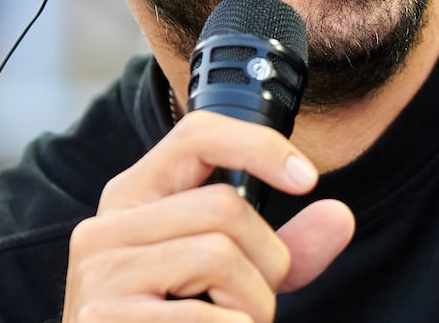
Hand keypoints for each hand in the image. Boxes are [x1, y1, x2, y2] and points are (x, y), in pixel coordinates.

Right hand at [62, 110, 355, 320]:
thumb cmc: (177, 322)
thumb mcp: (231, 278)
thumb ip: (282, 248)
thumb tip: (339, 216)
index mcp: (133, 199)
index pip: (197, 135)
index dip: (259, 146)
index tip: (306, 178)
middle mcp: (105, 228)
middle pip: (224, 207)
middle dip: (267, 262)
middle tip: (255, 303)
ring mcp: (99, 274)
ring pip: (218, 255)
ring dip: (253, 306)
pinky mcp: (102, 318)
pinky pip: (203, 315)